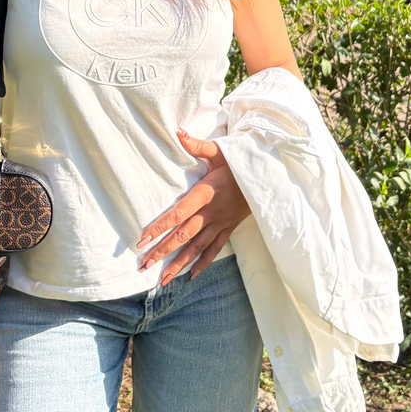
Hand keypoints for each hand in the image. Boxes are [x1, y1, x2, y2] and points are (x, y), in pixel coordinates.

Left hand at [136, 129, 250, 283]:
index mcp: (205, 193)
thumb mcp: (219, 151)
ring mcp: (221, 223)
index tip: (142, 239)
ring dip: (179, 264)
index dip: (159, 228)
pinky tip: (190, 276)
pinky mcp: (229, 228)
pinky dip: (203, 263)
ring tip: (162, 280)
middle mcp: (212, 212)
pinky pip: (215, 249)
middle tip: (143, 265)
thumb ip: (197, 145)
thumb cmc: (240, 161)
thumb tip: (177, 131)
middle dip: (162, 251)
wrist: (268, 175)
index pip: (177, 214)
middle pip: (183, 236)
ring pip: (197, 248)